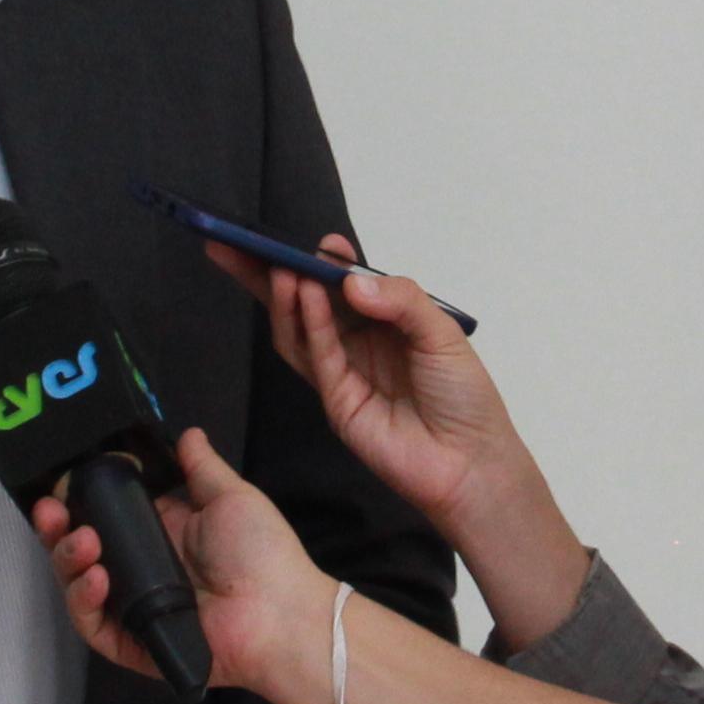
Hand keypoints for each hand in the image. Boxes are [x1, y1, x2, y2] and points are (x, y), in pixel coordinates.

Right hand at [33, 428, 337, 703]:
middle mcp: (142, 569)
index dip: (77, 499)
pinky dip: (83, 601)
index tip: (61, 481)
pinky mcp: (131, 642)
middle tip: (49, 511)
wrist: (280, 614)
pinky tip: (95, 578)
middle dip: (57, 529)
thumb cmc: (263, 554)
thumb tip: (186, 433)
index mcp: (162, 534)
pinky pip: (92, 625)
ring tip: (84, 543)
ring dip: (68, 559)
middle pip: (80, 549)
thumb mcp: (231, 498)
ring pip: (77, 585)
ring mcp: (133, 607)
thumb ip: (201, 467)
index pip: (104, 515)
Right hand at [219, 236, 585, 626]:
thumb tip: (349, 282)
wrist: (469, 462)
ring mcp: (342, 372)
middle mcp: (358, 342)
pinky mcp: (334, 400)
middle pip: (304, 302)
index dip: (323, 262)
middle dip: (269, 273)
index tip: (317, 242)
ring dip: (286, 297)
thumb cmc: (465, 395)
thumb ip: (401, 300)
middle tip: (234, 242)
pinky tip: (304, 296)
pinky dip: (308, 322)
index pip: (342, 284)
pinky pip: (315, 356)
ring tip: (279, 268)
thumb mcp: (442, 334)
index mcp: (386, 320)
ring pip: (299, 328)